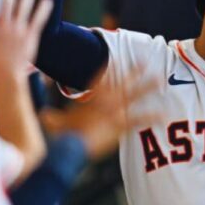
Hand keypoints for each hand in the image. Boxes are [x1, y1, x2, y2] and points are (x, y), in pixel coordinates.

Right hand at [41, 68, 161, 160]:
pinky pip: (140, 119)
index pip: (100, 78)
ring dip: (148, 87)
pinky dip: (152, 116)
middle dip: (134, 71)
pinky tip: (163, 114)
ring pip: (135, 95)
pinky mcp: (121, 125)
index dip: (108, 68)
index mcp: (91, 98)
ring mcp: (115, 111)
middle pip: (123, 82)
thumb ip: (51, 118)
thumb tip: (41, 116)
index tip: (117, 59)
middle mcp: (105, 101)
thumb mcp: (56, 124)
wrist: (71, 146)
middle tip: (145, 60)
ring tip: (160, 79)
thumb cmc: (63, 136)